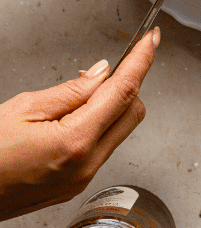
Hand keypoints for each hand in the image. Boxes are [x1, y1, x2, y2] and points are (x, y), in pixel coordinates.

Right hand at [0, 29, 158, 220]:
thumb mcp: (22, 110)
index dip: (141, 60)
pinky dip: (96, 128)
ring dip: (109, 108)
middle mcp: (86, 165)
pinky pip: (102, 149)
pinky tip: (70, 122)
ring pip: (119, 131)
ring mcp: (82, 180)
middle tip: (100, 72)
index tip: (152, 39)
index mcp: (75, 142)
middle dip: (125, 86)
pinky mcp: (75, 187)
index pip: (124, 91)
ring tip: (71, 102)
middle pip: (133, 112)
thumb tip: (102, 73)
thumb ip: (70, 91)